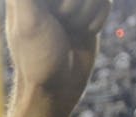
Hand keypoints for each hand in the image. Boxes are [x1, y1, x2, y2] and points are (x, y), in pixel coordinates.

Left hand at [2, 0, 111, 116]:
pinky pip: (105, 0)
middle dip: (75, 3)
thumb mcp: (29, 21)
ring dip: (86, 12)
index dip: (65, 4)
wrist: (57, 88)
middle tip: (59, 22)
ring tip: (68, 30)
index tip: (58, 18)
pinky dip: (97, 18)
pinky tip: (81, 34)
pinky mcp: (88, 10)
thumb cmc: (38, 58)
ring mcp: (69, 1)